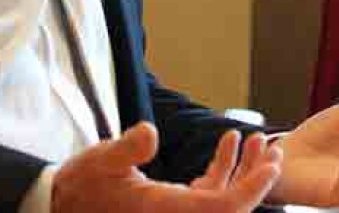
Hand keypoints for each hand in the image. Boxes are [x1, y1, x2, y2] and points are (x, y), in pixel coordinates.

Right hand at [51, 122, 280, 212]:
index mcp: (166, 210)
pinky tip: (229, 141)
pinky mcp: (172, 206)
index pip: (221, 207)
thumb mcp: (102, 160)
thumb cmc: (81, 185)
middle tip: (275, 152)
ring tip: (260, 140)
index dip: (251, 190)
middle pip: (230, 206)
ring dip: (243, 171)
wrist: (63, 203)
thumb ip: (127, 148)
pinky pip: (207, 193)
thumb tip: (149, 133)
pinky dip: (222, 170)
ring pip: (223, 199)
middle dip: (256, 180)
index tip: (272, 166)